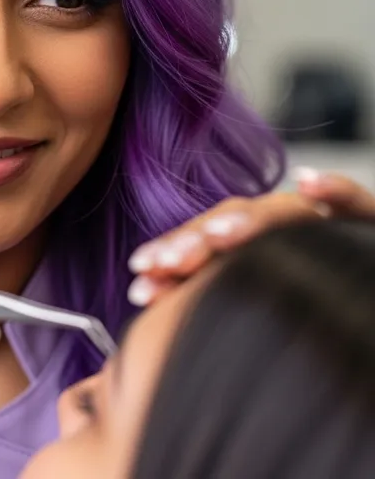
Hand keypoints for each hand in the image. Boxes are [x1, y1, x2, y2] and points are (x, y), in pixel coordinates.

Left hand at [126, 169, 374, 306]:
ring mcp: (320, 223)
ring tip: (220, 234)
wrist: (357, 304)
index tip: (138, 277)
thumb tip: (141, 293)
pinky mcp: (366, 224)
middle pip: (233, 220)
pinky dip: (336, 190)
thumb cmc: (300, 306)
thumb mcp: (243, 302)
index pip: (204, 239)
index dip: (170, 253)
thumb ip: (198, 290)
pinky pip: (356, 202)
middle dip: (195, 240)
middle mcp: (279, 225)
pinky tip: (310, 183)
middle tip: (163, 264)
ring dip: (249, 220)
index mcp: (246, 242)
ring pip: (280, 211)